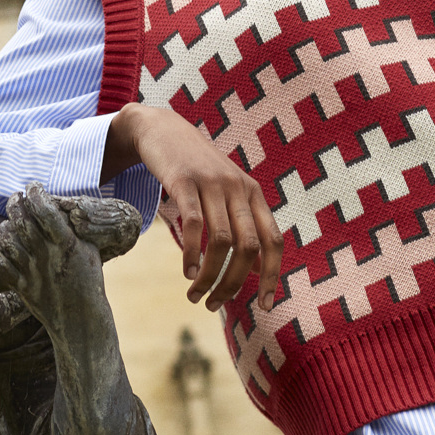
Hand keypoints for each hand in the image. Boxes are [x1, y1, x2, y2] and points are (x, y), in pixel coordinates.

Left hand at [0, 184, 105, 326]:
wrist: (81, 320)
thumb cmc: (88, 280)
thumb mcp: (88, 250)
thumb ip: (71, 229)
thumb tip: (54, 204)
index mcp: (68, 244)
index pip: (46, 210)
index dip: (35, 193)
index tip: (33, 186)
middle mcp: (48, 256)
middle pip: (21, 221)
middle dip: (15, 203)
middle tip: (16, 197)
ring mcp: (33, 272)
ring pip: (6, 240)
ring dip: (4, 226)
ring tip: (8, 222)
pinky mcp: (22, 287)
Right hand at [104, 103, 280, 312]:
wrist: (161, 128)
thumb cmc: (194, 167)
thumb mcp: (225, 190)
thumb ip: (241, 222)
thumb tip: (254, 269)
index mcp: (253, 193)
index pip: (274, 241)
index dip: (272, 276)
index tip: (263, 306)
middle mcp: (238, 188)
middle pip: (249, 247)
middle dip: (233, 284)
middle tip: (213, 304)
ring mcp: (212, 183)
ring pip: (222, 242)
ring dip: (210, 276)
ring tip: (195, 294)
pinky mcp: (184, 181)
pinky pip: (195, 225)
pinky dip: (193, 254)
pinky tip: (187, 271)